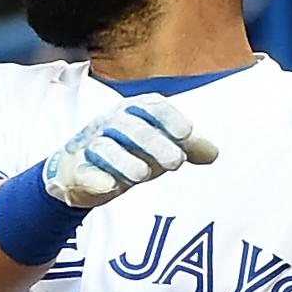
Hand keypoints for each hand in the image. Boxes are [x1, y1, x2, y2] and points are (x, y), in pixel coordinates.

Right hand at [43, 93, 217, 207]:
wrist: (80, 169)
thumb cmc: (128, 151)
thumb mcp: (159, 147)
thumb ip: (187, 148)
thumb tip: (214, 153)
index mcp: (134, 113)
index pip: (152, 106)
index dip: (169, 118)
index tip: (186, 133)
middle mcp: (111, 124)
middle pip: (131, 127)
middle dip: (154, 143)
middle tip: (176, 163)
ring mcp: (91, 146)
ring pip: (105, 147)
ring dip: (125, 161)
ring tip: (143, 175)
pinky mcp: (76, 171)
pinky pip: (83, 171)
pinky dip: (95, 178)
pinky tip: (108, 185)